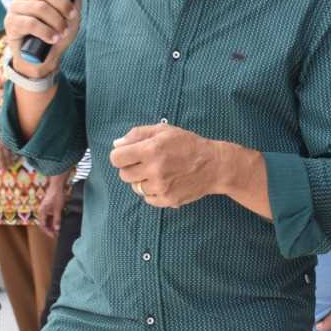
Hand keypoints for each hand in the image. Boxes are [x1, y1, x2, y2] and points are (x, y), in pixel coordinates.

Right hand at [4, 0, 79, 78]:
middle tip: (72, 17)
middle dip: (63, 5)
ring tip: (63, 32)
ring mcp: (14, 8)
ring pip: (39, 7)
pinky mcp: (11, 24)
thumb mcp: (69, 15)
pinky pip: (30, 23)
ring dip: (56, 21)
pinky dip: (46, 32)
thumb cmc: (56, 33)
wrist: (42, 58)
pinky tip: (53, 39)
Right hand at [37, 175, 68, 237]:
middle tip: (56, 235)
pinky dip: (52, 220)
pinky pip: (49, 216)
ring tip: (57, 230)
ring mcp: (45, 209)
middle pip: (44, 223)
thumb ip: (57, 220)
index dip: (48, 232)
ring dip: (51, 225)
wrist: (57, 185)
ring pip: (46, 220)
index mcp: (42, 212)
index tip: (54, 236)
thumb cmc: (57, 196)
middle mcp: (42, 211)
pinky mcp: (48, 207)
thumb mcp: (58, 209)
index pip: (43, 225)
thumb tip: (57, 229)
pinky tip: (57, 223)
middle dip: (50, 230)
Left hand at [109, 123, 224, 208]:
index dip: (121, 156)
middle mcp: (154, 170)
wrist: (214, 165)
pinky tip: (165, 182)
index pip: (116, 158)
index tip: (129, 155)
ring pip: (135, 188)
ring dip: (143, 180)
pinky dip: (153, 192)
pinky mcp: (167, 200)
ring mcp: (160, 187)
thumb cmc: (188, 144)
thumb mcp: (164, 130)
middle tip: (147, 163)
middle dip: (132, 168)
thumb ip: (137, 134)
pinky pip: (147, 198)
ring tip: (159, 172)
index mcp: (150, 150)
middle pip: (123, 175)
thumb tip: (117, 144)